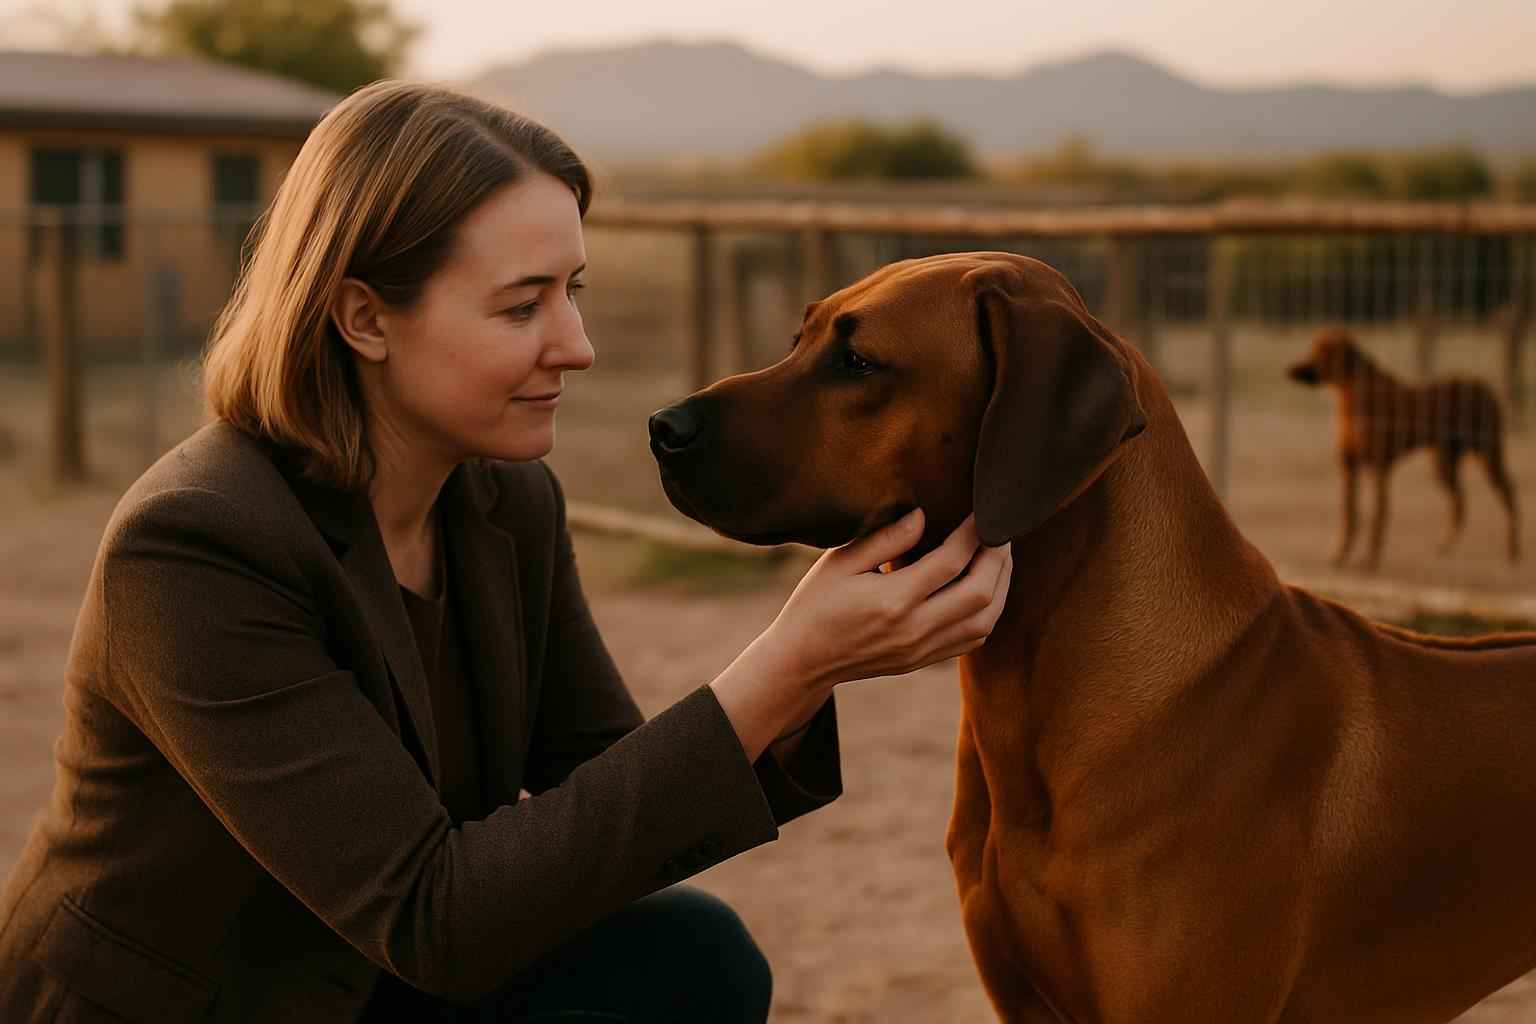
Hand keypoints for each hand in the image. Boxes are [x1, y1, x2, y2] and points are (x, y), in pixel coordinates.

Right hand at [708, 509, 1011, 760]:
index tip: (981, 512)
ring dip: (1001, 586)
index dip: (973, 533)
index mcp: (892, 600)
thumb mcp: (839, 563)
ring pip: (985, 620)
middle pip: (980, 593)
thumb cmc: (815, 605)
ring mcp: (921, 650)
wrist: (802, 661)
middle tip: (1000, 531)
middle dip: (997, 558)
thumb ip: (885, 539)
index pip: (951, 562)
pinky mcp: (923, 661)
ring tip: (1000, 557)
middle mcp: (914, 629)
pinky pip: (972, 639)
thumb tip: (924, 516)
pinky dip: (988, 611)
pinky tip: (986, 588)